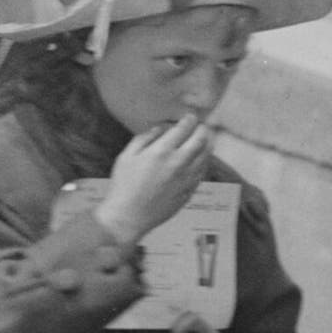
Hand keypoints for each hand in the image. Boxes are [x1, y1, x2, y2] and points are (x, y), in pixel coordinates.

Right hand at [97, 114, 219, 244]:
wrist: (130, 215)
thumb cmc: (123, 186)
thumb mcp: (126, 157)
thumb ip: (143, 139)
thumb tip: (159, 130)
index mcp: (161, 152)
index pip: (183, 129)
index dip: (189, 120)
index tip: (190, 116)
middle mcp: (179, 163)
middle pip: (201, 140)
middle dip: (203, 129)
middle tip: (201, 125)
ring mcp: (187, 178)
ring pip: (206, 156)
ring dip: (208, 144)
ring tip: (205, 139)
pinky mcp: (190, 190)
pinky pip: (203, 171)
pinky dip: (204, 161)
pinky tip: (200, 159)